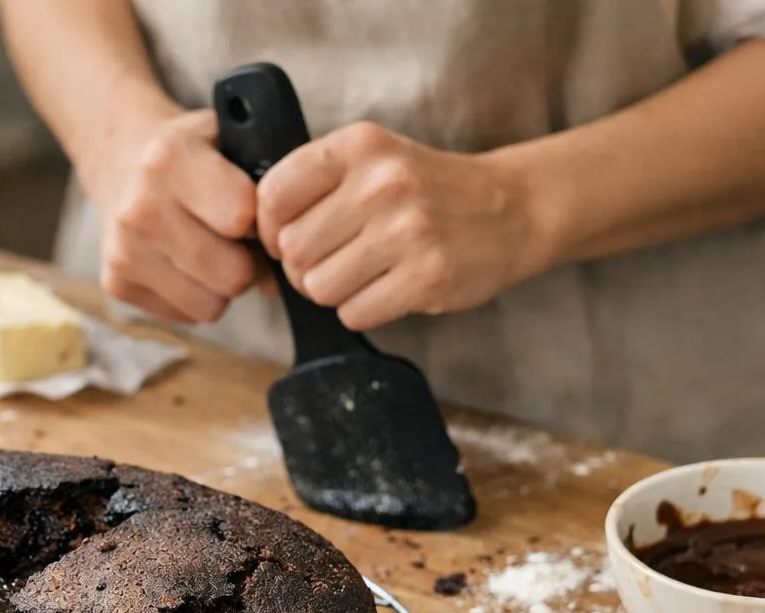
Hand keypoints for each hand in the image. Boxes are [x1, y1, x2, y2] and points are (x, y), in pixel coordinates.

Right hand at [87, 108, 260, 323]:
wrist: (123, 163)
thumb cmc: (195, 156)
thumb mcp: (233, 146)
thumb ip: (267, 197)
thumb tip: (276, 282)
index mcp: (169, 159)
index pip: (243, 215)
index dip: (261, 220)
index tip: (254, 213)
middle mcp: (139, 208)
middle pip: (232, 275)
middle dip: (246, 263)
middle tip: (236, 241)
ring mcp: (123, 250)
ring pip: (211, 306)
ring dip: (221, 286)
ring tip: (210, 250)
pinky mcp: (116, 283)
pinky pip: (187, 316)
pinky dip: (196, 297)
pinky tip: (184, 263)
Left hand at [256, 122, 547, 330]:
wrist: (513, 209)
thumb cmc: (426, 190)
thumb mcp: (372, 161)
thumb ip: (314, 185)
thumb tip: (251, 239)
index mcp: (359, 147)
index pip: (273, 195)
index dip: (270, 229)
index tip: (288, 237)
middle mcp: (382, 183)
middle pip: (293, 251)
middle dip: (302, 268)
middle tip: (333, 262)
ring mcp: (407, 230)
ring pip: (318, 287)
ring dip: (332, 292)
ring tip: (364, 274)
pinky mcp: (427, 277)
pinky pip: (354, 313)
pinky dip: (363, 311)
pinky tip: (388, 289)